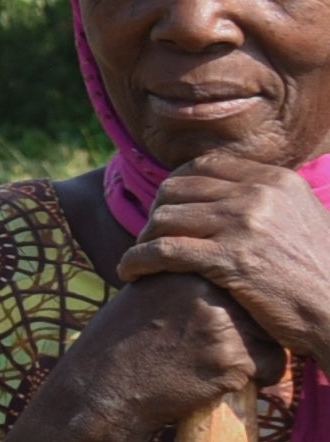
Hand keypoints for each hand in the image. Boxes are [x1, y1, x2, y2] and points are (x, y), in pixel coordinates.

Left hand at [132, 151, 329, 373]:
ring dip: (143, 239)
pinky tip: (131, 273)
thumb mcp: (303, 219)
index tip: (164, 208)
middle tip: (147, 236)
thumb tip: (228, 188)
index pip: (205, 166)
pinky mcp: (232, 259)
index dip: (175, 186)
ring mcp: (245, 225)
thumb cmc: (321, 275)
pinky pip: (164, 250)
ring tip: (138, 258)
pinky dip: (138, 260)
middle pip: (177, 188)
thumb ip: (267, 200)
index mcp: (277, 180)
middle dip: (155, 212)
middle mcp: (260, 194)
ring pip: (165, 218)